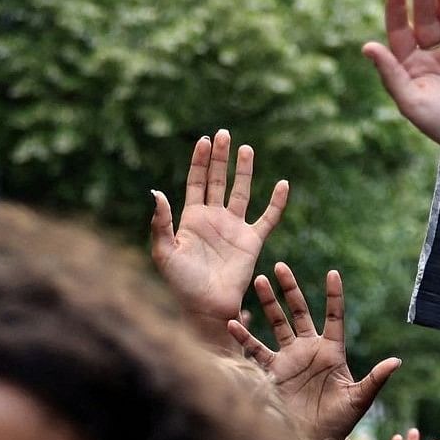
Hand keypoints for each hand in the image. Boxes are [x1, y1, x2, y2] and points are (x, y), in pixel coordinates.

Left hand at [147, 129, 286, 330]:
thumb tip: (156, 192)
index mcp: (191, 218)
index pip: (196, 182)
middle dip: (220, 158)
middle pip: (217, 180)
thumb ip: (160, 223)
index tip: (204, 140)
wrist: (206, 306)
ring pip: (241, 192)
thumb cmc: (181, 283)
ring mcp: (234, 228)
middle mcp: (214, 219)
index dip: (200, 161)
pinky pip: (268, 218)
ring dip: (244, 171)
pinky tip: (284, 185)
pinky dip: (277, 202)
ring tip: (246, 149)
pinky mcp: (252, 241)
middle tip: (223, 133)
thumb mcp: (164, 252)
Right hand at [230, 265, 400, 439]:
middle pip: (299, 312)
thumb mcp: (359, 399)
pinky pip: (256, 350)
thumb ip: (375, 379)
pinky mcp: (273, 372)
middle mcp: (310, 350)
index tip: (333, 273)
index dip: (333, 295)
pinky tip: (233, 323)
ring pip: (277, 324)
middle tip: (279, 265)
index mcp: (333, 352)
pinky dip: (244, 338)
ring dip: (267, 304)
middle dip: (289, 290)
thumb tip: (396, 362)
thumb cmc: (340, 422)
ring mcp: (290, 359)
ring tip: (257, 281)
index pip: (333, 316)